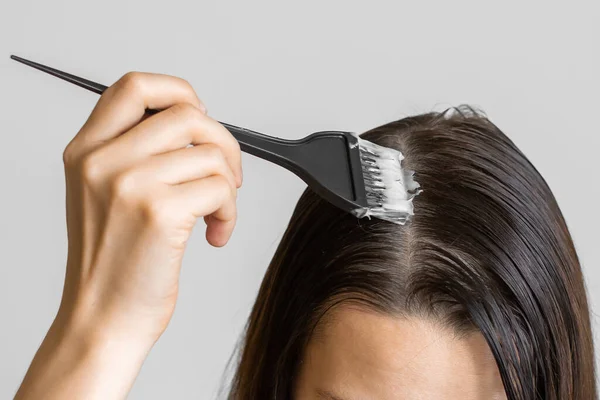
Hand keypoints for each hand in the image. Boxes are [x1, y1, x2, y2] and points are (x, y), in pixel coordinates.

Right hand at [15, 71, 242, 399]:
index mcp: (86, 150)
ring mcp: (129, 184)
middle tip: (226, 175)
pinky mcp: (159, 212)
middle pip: (188, 113)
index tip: (201, 121)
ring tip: (215, 214)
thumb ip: (133, 152)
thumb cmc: (113, 263)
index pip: (136, 86)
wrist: (102, 320)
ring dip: (228, 186)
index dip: (179, 92)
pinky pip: (221, 189)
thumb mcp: (102, 195)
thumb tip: (194, 123)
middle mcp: (102, 160)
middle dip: (223, 142)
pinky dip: (230, 213)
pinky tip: (214, 234)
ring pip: (212, 153)